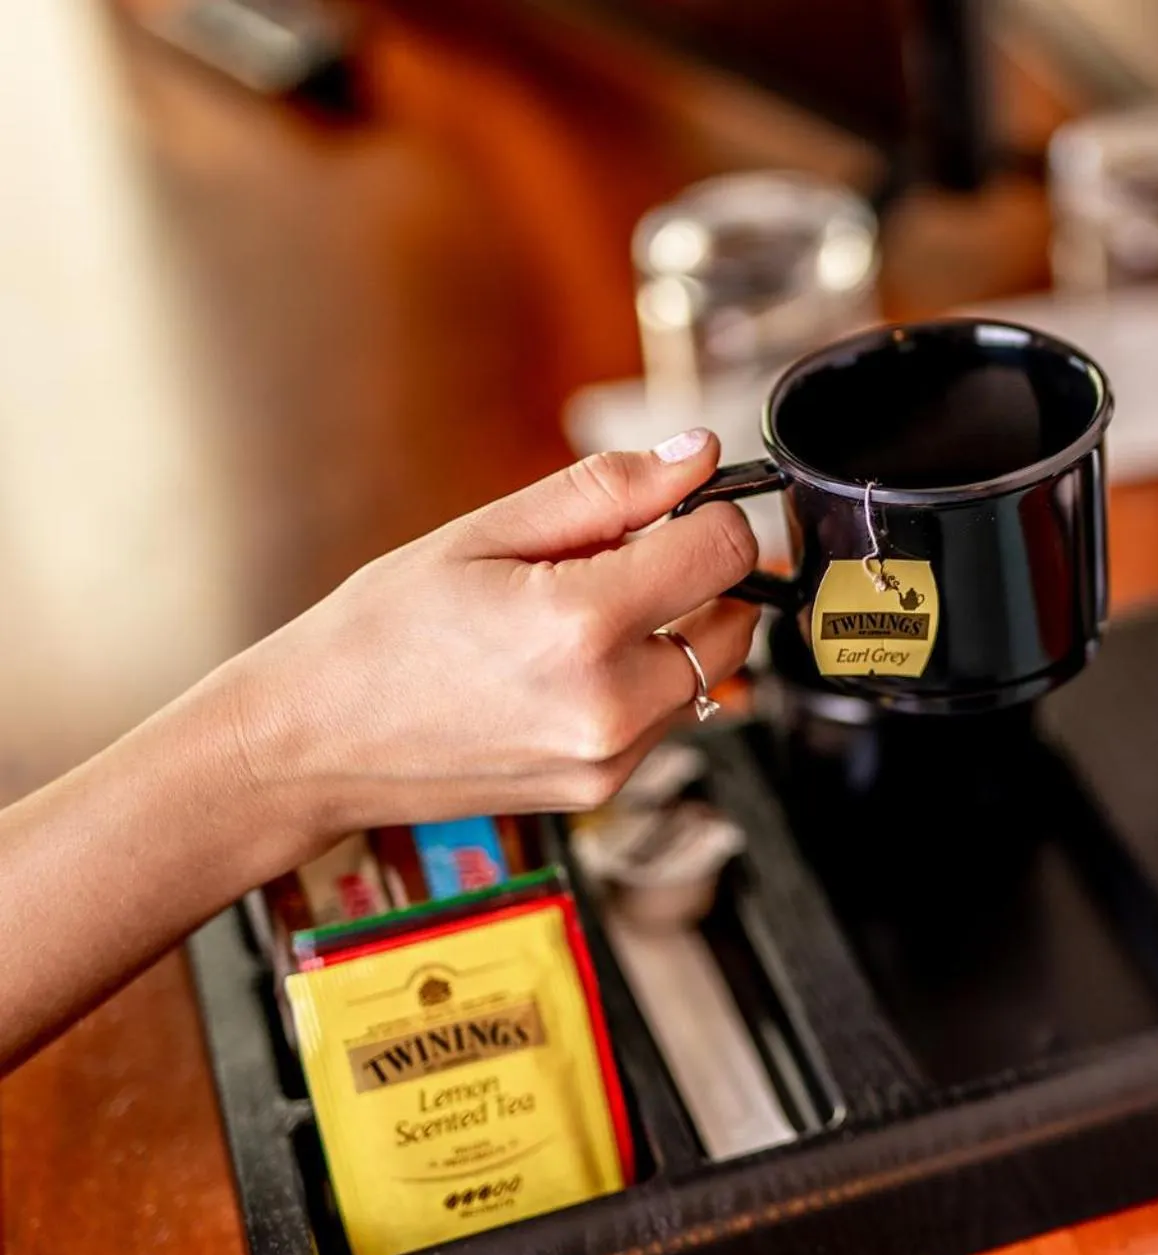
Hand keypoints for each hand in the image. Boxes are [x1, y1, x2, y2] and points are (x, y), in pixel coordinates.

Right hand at [212, 430, 758, 860]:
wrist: (312, 745)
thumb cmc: (377, 634)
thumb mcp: (485, 532)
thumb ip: (607, 491)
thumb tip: (696, 456)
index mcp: (579, 625)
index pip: (726, 551)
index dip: (713, 513)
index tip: (679, 505)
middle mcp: (609, 704)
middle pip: (738, 618)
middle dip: (700, 577)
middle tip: (621, 559)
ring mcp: (610, 758)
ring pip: (710, 671)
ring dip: (676, 631)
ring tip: (581, 616)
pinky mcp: (603, 788)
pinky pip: (668, 717)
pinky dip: (645, 680)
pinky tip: (568, 666)